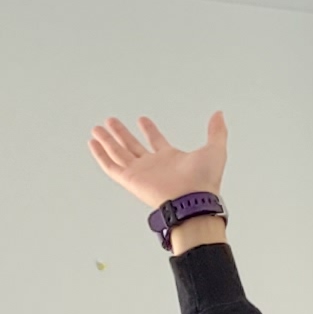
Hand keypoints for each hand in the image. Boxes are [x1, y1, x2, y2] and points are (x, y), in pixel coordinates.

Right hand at [88, 112, 226, 213]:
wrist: (193, 200)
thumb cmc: (205, 180)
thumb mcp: (215, 149)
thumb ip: (216, 131)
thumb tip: (219, 114)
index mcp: (169, 159)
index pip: (155, 141)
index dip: (149, 130)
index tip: (141, 119)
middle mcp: (153, 166)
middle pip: (132, 146)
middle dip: (121, 133)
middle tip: (111, 121)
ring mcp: (140, 172)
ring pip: (118, 153)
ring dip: (107, 140)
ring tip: (97, 128)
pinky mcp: (129, 179)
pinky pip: (110, 165)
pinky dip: (101, 154)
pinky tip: (93, 143)